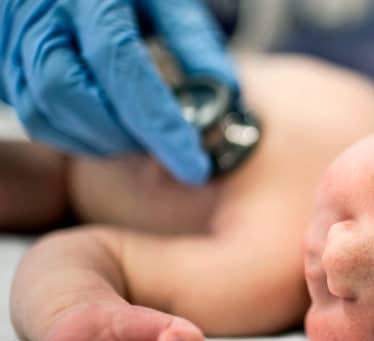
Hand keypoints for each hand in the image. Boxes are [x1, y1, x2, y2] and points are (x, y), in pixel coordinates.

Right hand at [0, 0, 237, 183]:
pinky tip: (105, 130)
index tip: (193, 165)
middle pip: (67, 94)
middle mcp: (40, 16)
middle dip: (121, 134)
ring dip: (96, 141)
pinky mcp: (4, 64)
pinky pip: (32, 117)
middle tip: (162, 144)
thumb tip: (227, 95)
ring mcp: (12, 41)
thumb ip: (193, 42)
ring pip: (43, 113)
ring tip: (136, 137)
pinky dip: (74, 136)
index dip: (158, 122)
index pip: (121, 65)